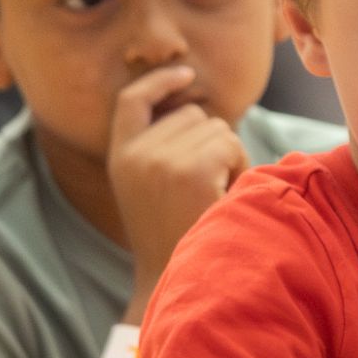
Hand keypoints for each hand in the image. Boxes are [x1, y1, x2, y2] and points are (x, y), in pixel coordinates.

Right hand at [109, 64, 251, 299]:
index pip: (131, 100)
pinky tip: (224, 196)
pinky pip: (230, 144)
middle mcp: (134, 154)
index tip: (185, 74)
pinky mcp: (189, 170)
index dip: (159, 82)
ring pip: (216, 128)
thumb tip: (197, 110)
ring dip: (227, 158)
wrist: (176, 283)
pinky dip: (238, 167)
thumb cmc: (177, 239)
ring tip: (213, 197)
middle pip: (192, 115)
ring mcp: (160, 160)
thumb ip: (162, 150)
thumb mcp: (151, 190)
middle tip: (206, 189)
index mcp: (119, 158)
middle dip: (210, 143)